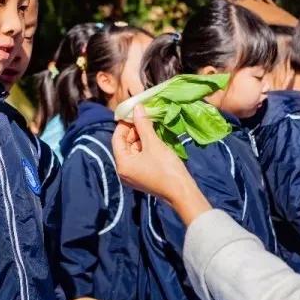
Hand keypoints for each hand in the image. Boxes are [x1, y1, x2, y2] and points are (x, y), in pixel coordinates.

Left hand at [112, 105, 211, 225]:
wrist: (182, 192)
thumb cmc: (166, 168)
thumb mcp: (154, 144)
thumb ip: (143, 125)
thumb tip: (137, 107)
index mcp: (122, 164)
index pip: (117, 138)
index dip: (125, 123)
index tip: (135, 112)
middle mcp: (123, 171)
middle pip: (124, 144)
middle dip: (134, 130)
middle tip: (145, 117)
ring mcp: (133, 175)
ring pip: (133, 150)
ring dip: (141, 137)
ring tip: (151, 125)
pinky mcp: (142, 176)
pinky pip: (139, 157)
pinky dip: (145, 146)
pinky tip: (154, 137)